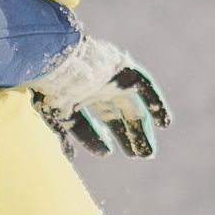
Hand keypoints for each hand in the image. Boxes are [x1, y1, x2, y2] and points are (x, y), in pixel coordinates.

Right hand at [31, 40, 174, 157]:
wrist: (57, 58)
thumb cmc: (49, 87)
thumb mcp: (52, 115)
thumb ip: (62, 135)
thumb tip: (69, 157)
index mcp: (71, 98)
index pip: (85, 122)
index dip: (95, 138)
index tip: (107, 152)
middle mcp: (91, 88)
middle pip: (112, 115)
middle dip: (125, 136)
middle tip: (138, 156)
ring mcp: (108, 78)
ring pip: (129, 106)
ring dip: (139, 128)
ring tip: (149, 153)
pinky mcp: (123, 68)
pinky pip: (144, 85)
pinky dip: (155, 102)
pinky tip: (165, 123)